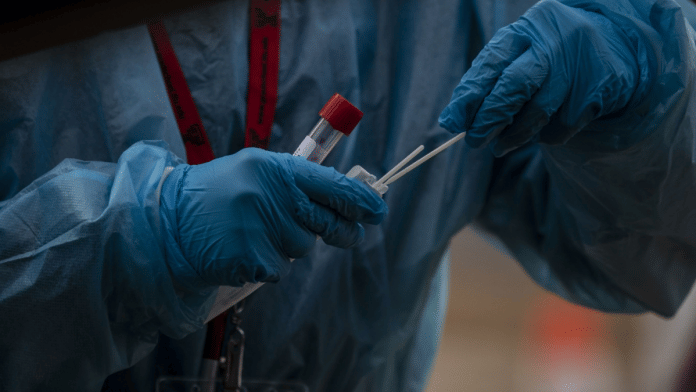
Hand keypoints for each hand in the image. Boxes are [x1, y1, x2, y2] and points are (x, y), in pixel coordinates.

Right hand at [160, 148, 387, 287]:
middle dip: (342, 230)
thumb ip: (295, 182)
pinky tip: (241, 251)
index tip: (378, 209)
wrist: (166, 220)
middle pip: (325, 221)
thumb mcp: (254, 172)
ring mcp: (261, 227)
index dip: (360, 199)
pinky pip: (277, 270)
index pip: (331, 184)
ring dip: (286, 245)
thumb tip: (344, 197)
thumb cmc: (216, 195)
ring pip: (300, 247)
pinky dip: (264, 266)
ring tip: (252, 232)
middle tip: (350, 235)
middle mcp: (271, 195)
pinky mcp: (251, 258)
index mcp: (274, 168)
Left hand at [439, 0, 646, 155]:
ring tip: (500, 147)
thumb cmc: (551, 56)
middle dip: (489, 119)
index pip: (490, 63)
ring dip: (514, 136)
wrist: (613, 44)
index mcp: (525, 30)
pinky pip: (563, 125)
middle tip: (473, 141)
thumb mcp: (521, 55)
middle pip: (513, 86)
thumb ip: (490, 81)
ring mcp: (579, 64)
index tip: (452, 123)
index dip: (469, 95)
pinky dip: (546, 136)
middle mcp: (553, 42)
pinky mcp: (600, 89)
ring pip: (538, 112)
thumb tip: (454, 120)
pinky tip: (541, 133)